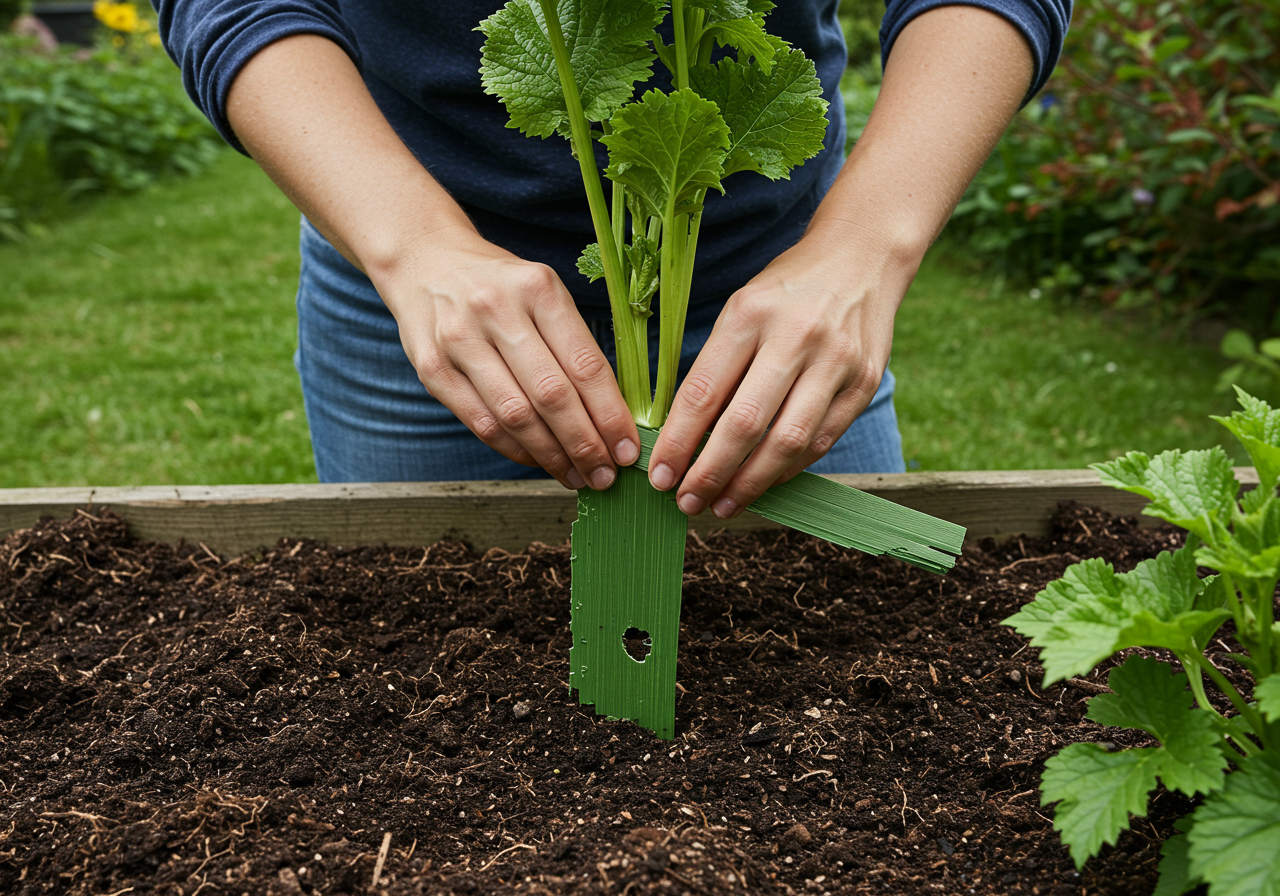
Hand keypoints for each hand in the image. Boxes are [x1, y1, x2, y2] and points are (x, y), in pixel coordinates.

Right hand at [376, 226, 639, 489]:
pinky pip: (481, 422)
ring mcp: (459, 339)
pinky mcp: (431, 368)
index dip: (610, 415)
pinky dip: (515, 450)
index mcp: (538, 288)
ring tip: (577, 476)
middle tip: (606, 475)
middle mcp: (496, 310)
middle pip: (551, 395)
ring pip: (515, 415)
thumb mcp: (543, 293)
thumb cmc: (500, 286)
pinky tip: (539, 461)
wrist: (426, 261)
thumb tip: (611, 416)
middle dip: (585, 444)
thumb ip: (573, 345)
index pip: (584, 364)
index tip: (627, 449)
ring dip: (552, 455)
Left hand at [646, 231, 907, 516]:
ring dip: (749, 483)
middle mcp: (795, 337)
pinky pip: (820, 440)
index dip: (677, 442)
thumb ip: (716, 366)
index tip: (658, 475)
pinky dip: (787, 469)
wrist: (863, 256)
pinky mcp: (865, 382)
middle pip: (744, 424)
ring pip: (787, 442)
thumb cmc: (787, 289)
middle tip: (685, 502)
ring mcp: (836, 361)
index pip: (704, 392)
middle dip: (709, 473)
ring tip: (721, 506)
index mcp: (750, 314)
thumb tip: (680, 436)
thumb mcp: (741, 308)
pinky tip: (762, 483)